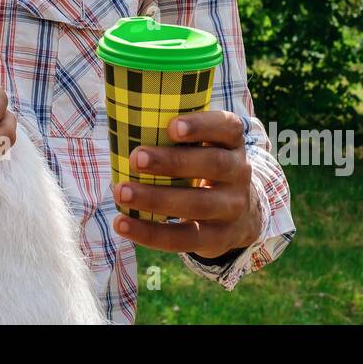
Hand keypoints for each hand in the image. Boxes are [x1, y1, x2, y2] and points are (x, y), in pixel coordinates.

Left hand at [111, 111, 262, 259]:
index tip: (171, 126)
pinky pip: (184, 238)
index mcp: (233, 143)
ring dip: (155, 199)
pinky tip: (122, 224)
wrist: (241, 217)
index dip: (202, 125)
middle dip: (172, 162)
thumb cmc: (204, 169)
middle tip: (135, 158)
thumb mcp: (205, 147)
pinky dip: (149, 233)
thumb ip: (177, 137)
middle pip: (213, 165)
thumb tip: (124, 126)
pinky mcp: (218, 238)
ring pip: (198, 204)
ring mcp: (232, 207)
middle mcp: (239, 173)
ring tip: (121, 192)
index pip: (227, 127)